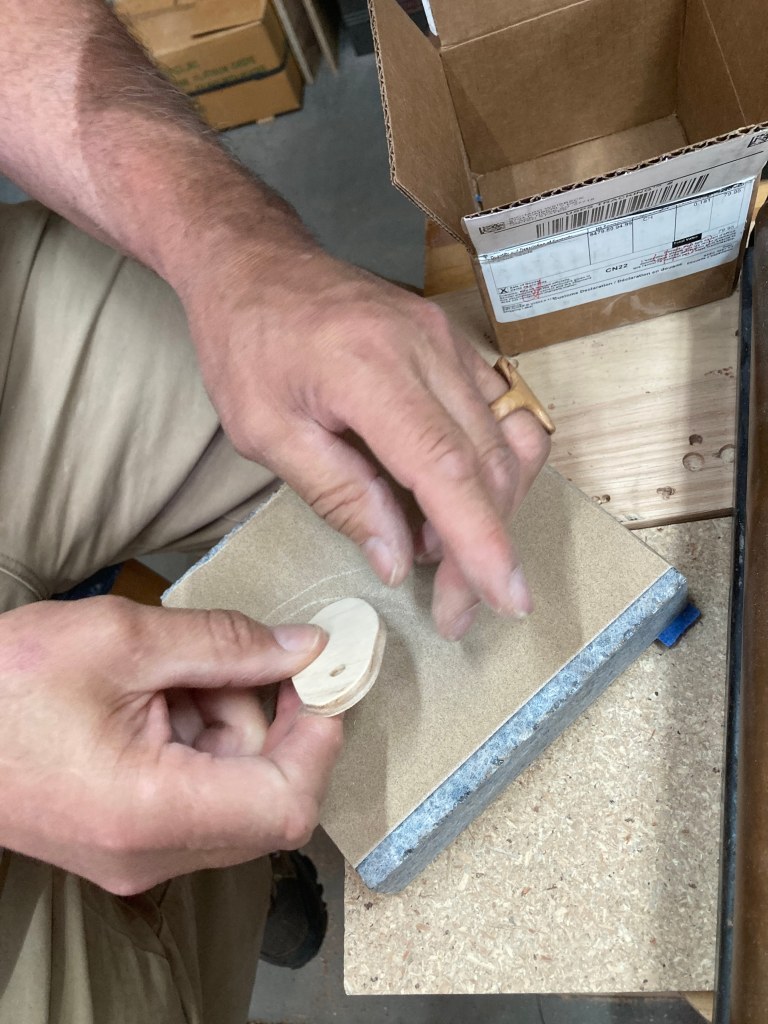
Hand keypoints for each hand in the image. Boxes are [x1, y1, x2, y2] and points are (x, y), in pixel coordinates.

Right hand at [0, 597, 341, 894]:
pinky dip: (201, 742)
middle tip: (234, 659)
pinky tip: (160, 698)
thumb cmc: (9, 679)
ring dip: (229, 724)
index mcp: (149, 810)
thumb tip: (305, 648)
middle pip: (267, 801)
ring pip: (237, 794)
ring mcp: (139, 856)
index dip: (318, 740)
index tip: (318, 680)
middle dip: (268, 721)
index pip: (285, 804)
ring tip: (173, 673)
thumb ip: (225, 644)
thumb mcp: (123, 638)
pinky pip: (202, 797)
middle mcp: (150, 853)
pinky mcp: (130, 842)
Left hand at [184, 255, 549, 639]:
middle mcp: (426, 348)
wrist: (256, 262)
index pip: (446, 466)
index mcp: (368, 369)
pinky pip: (500, 415)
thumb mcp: (265, 433)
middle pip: (488, 463)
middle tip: (455, 607)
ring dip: (492, 511)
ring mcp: (449, 341)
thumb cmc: (246, 344)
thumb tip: (399, 559)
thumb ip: (338, 495)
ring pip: (507, 443)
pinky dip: (490, 470)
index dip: (481, 539)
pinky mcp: (456, 344)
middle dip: (483, 546)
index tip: (506, 598)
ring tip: (444, 553)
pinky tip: (448, 500)